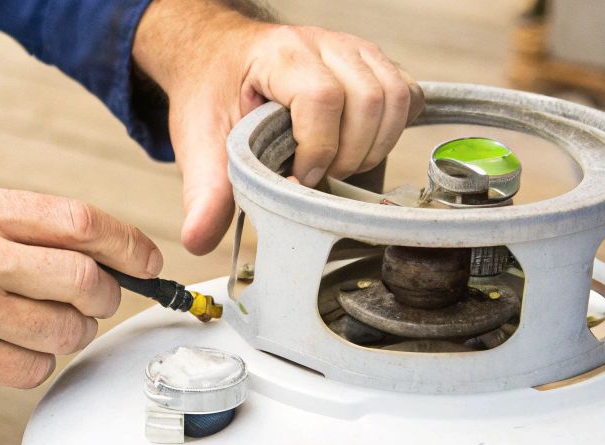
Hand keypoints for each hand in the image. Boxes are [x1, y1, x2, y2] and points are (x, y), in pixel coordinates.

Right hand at [0, 184, 161, 391]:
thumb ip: (13, 224)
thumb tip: (94, 247)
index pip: (77, 221)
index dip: (127, 244)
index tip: (146, 261)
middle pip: (82, 280)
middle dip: (104, 297)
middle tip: (95, 302)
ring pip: (62, 332)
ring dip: (68, 335)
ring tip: (43, 326)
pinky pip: (28, 371)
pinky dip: (32, 365)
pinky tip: (8, 352)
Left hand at [134, 0, 423, 254]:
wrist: (218, 58)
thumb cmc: (213, 92)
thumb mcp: (198, 141)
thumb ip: (204, 191)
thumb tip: (199, 240)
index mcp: (281, 55)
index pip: (322, 97)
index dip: (318, 148)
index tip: (298, 178)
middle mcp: (325, 45)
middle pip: (369, 99)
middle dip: (349, 154)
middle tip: (319, 177)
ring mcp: (354, 52)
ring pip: (396, 97)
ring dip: (375, 145)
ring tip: (339, 166)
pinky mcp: (372, 65)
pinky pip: (406, 94)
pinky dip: (392, 130)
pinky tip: (361, 148)